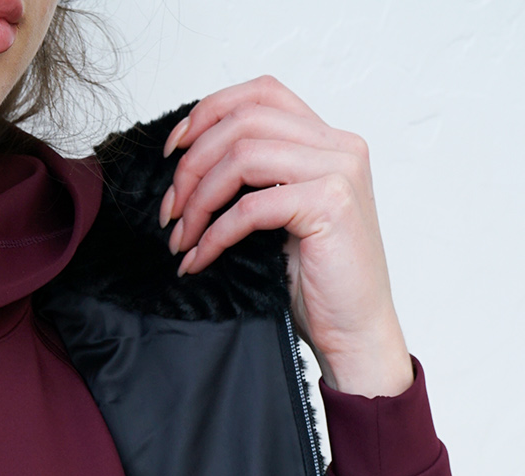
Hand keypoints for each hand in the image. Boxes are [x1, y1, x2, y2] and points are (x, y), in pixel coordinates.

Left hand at [159, 77, 412, 397]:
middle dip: (192, 164)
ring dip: (198, 199)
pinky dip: (214, 235)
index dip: (208, 113)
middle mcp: (338, 145)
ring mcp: (338, 171)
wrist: (355, 333)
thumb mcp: (281, 220)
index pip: (260, 94)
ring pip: (242, 156)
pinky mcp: (329, 205)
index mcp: (326, 141)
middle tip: (169, 211)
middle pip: (244, 120)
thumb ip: (255, 182)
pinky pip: (250, 208)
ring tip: (180, 238)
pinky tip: (199, 260)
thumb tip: (189, 170)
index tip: (173, 151)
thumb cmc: (318, 285)